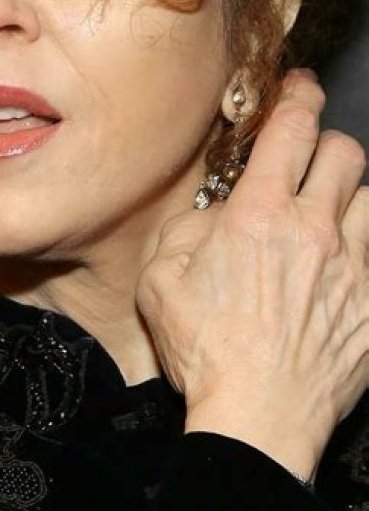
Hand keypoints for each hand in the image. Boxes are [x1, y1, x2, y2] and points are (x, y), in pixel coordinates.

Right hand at [135, 69, 368, 481]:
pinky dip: (363, 254)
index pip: (294, 128)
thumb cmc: (206, 353)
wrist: (259, 419)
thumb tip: (221, 211)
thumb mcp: (161, 280)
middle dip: (327, 147)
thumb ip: (188, 228)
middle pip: (345, 152)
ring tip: (328, 224)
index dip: (300, 96)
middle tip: (308, 165)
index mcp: (259, 216)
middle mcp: (315, 231)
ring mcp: (355, 269)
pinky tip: (342, 272)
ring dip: (349, 202)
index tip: (301, 90)